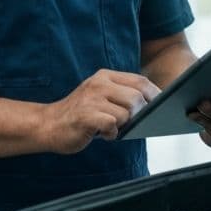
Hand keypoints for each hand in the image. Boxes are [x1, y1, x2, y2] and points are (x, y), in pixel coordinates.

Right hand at [44, 69, 159, 152]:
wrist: (48, 125)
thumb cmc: (80, 114)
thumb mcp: (100, 97)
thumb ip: (122, 96)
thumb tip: (152, 106)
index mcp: (105, 76)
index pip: (140, 80)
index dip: (155, 93)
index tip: (163, 105)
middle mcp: (99, 84)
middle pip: (137, 97)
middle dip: (138, 113)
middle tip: (128, 122)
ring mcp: (92, 99)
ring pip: (126, 113)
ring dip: (122, 125)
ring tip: (108, 127)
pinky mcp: (87, 115)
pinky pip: (113, 125)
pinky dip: (111, 133)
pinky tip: (102, 133)